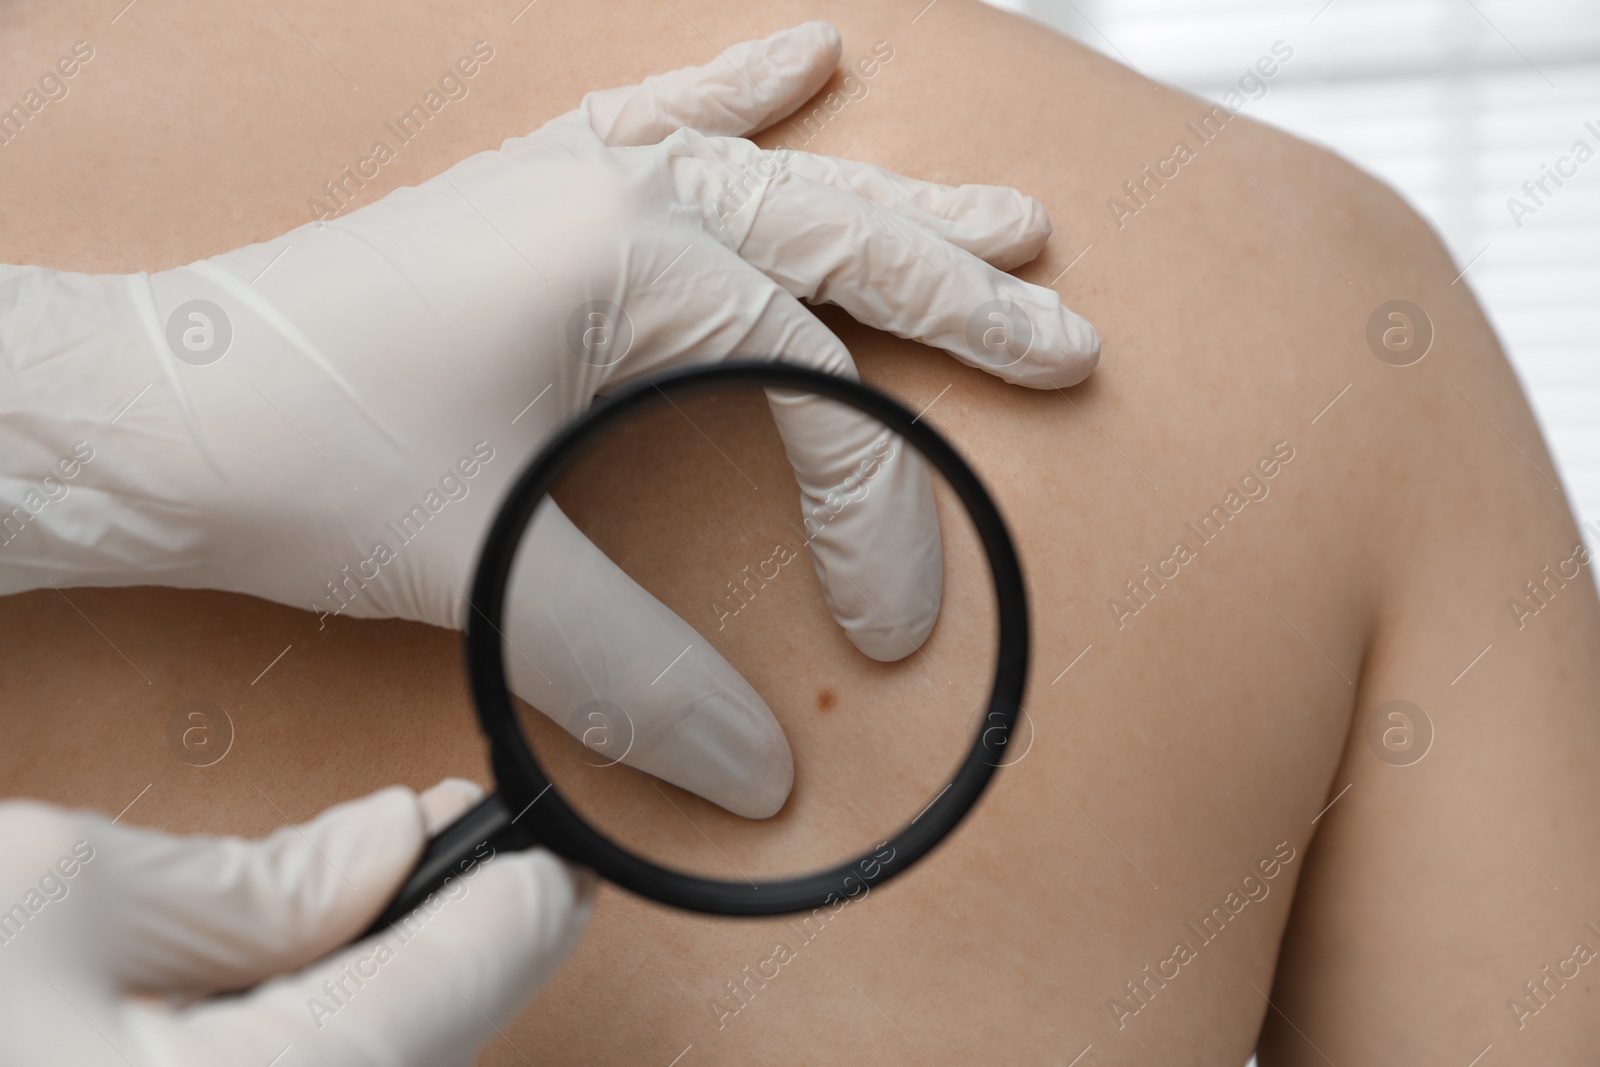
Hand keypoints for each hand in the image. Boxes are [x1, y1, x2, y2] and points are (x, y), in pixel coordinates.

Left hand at [0, 23, 1098, 816]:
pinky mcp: (532, 194)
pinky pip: (663, 114)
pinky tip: (810, 54)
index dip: (872, 509)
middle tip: (1064, 344)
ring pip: (783, 177)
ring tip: (1010, 217)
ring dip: (898, 205)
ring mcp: (573, 178)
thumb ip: (636, 667)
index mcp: (626, 254)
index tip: (891, 621)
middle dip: (963, 301)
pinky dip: (742, 87)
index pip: (812, 382)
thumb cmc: (300, 461)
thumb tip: (757, 766)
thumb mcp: (487, 564)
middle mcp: (616, 191)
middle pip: (839, 247)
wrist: (157, 410)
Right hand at [0, 780, 589, 1066]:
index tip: (547, 854)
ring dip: (371, 1004)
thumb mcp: (50, 897)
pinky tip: (259, 999)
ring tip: (336, 912)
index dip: (519, 903)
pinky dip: (301, 1049)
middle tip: (428, 856)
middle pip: (417, 1056)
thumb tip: (392, 846)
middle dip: (440, 956)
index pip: (461, 991)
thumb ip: (254, 884)